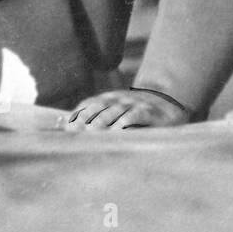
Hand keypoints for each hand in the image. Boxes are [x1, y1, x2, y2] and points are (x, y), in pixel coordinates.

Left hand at [61, 89, 190, 130]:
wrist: (169, 101)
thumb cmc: (137, 111)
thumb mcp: (116, 111)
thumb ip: (95, 117)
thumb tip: (63, 124)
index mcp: (108, 98)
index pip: (87, 105)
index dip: (76, 114)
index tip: (64, 127)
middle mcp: (118, 99)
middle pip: (97, 107)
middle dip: (85, 118)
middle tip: (74, 132)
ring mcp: (133, 104)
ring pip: (114, 111)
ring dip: (101, 121)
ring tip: (91, 133)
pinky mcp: (148, 111)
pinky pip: (135, 115)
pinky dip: (125, 122)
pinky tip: (117, 131)